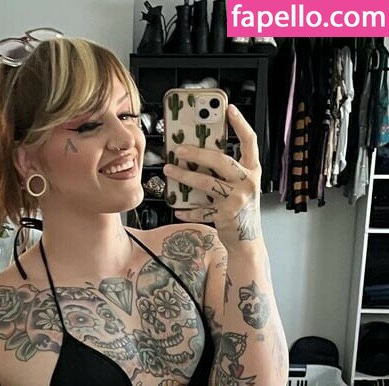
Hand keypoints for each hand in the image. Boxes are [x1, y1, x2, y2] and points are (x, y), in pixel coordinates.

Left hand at [163, 105, 261, 245]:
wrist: (248, 241)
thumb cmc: (241, 210)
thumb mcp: (241, 185)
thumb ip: (228, 170)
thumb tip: (201, 152)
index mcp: (253, 171)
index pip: (250, 141)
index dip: (240, 124)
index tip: (229, 108)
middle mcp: (247, 183)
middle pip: (220, 161)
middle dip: (197, 153)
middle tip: (179, 149)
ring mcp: (237, 200)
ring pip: (206, 183)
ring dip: (184, 176)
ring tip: (169, 169)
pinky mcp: (225, 216)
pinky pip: (201, 210)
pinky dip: (187, 209)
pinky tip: (176, 207)